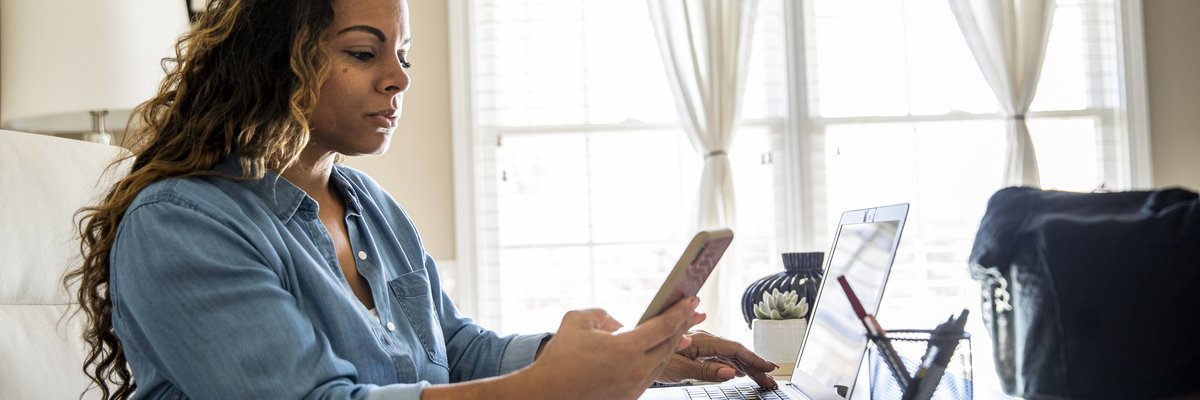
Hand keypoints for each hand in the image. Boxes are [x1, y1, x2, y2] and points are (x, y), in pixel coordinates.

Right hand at [517, 297, 703, 399]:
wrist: (547, 394)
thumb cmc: (559, 359)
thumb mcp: (577, 321)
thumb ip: (602, 314)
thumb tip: (619, 324)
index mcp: (626, 349)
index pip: (664, 327)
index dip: (680, 311)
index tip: (691, 300)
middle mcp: (636, 370)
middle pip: (669, 344)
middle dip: (684, 324)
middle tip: (693, 311)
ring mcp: (634, 386)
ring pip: (663, 361)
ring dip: (674, 343)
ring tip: (682, 330)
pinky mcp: (629, 397)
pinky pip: (650, 375)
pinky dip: (658, 360)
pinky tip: (660, 352)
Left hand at [658, 331, 779, 389]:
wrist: (633, 347)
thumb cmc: (650, 355)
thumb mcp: (679, 368)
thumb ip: (705, 371)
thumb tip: (730, 372)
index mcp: (702, 341)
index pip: (735, 350)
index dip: (754, 359)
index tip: (769, 368)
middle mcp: (703, 339)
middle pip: (735, 352)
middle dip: (755, 365)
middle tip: (770, 380)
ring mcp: (699, 343)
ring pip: (728, 354)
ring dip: (746, 365)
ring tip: (760, 377)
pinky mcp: (694, 348)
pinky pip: (719, 356)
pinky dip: (733, 363)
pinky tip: (738, 370)